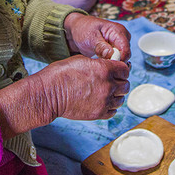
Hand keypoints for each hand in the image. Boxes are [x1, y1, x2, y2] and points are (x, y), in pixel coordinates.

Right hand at [0, 55, 129, 137]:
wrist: (49, 94)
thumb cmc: (61, 74)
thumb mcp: (82, 61)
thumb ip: (99, 64)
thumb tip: (108, 65)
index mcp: (105, 69)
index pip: (125, 69)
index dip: (122, 70)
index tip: (117, 71)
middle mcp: (108, 85)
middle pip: (125, 85)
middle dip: (120, 82)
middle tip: (112, 82)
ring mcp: (104, 101)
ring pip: (121, 99)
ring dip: (116, 96)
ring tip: (106, 93)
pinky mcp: (99, 113)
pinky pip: (113, 111)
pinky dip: (110, 107)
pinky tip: (102, 102)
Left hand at [64, 13, 130, 62]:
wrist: (78, 30)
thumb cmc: (83, 30)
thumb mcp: (90, 37)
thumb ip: (100, 46)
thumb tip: (111, 54)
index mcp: (118, 30)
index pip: (125, 49)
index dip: (119, 60)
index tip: (107, 66)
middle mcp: (123, 36)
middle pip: (126, 55)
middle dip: (115, 62)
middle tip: (100, 63)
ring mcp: (120, 43)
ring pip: (122, 59)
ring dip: (112, 63)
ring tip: (99, 61)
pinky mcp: (117, 49)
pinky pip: (118, 60)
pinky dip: (110, 62)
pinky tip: (100, 61)